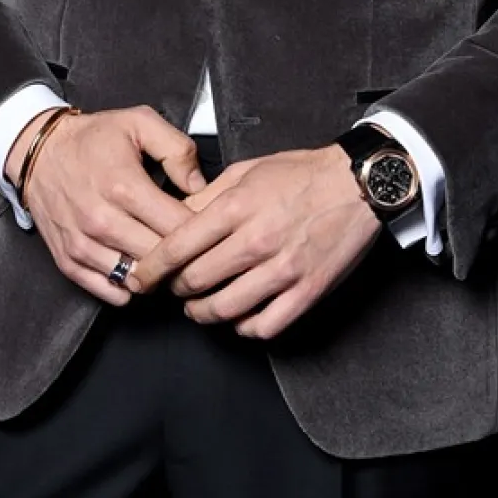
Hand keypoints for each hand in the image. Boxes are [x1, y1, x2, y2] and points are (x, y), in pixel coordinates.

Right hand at [7, 105, 205, 305]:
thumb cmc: (92, 138)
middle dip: (182, 255)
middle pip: (160, 259)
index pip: (178, 228)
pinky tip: (137, 268)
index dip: (201, 230)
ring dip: (156, 274)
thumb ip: (177, 149)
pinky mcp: (68, 261)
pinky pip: (108, 292)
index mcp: (125, 187)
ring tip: (165, 258)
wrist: (39, 152)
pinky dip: (127, 288)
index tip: (206, 225)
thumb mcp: (139, 123)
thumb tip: (200, 186)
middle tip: (192, 245)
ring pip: (136, 279)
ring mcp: (83, 245)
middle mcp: (102, 221)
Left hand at [129, 145, 381, 337]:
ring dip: (203, 313)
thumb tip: (174, 218)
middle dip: (176, 290)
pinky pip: (264, 325)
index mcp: (238, 206)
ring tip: (198, 306)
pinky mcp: (307, 291)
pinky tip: (238, 315)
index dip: (152, 268)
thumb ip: (207, 197)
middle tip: (173, 288)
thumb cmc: (301, 175)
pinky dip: (243, 327)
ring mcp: (283, 269)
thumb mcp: (246, 171)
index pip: (178, 247)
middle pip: (196, 281)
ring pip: (225, 309)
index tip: (141, 278)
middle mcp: (257, 240)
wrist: (357, 185)